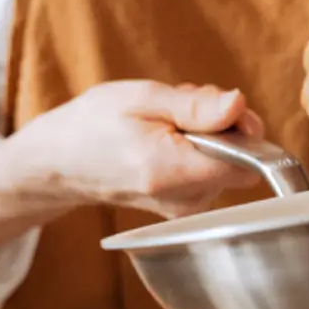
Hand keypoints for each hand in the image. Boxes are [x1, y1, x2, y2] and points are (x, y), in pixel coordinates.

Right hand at [14, 79, 264, 219]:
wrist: (60, 163)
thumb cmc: (93, 126)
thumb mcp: (142, 98)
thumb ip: (195, 106)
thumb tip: (239, 106)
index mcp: (173, 172)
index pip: (248, 160)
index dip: (243, 128)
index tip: (216, 107)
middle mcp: (184, 201)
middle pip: (240, 160)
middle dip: (222, 126)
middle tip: (179, 109)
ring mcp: (185, 210)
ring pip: (226, 164)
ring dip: (207, 136)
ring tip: (165, 124)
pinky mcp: (184, 209)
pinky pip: (210, 173)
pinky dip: (196, 151)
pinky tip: (166, 141)